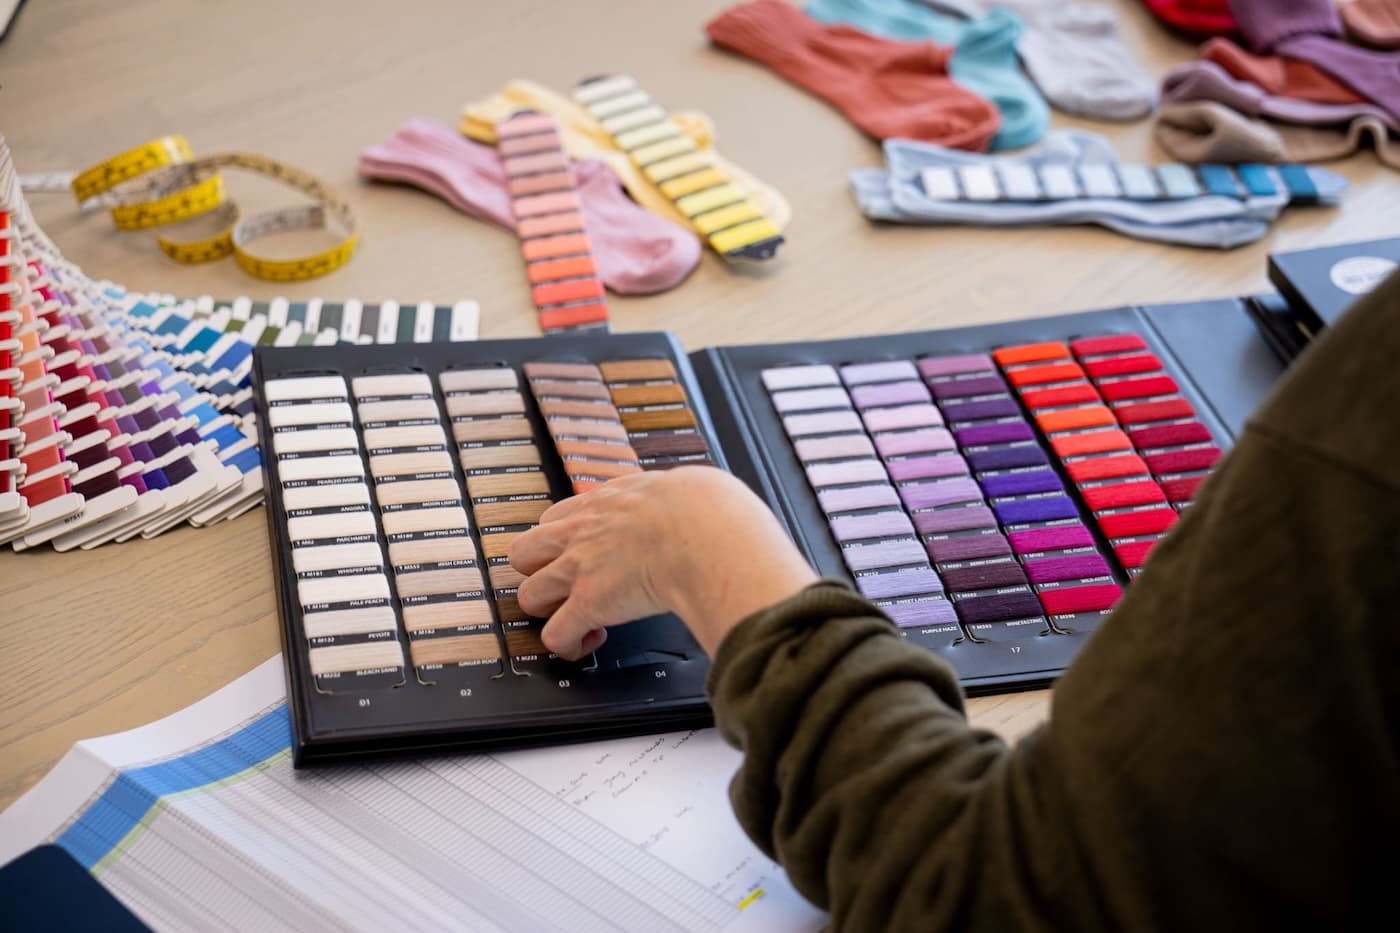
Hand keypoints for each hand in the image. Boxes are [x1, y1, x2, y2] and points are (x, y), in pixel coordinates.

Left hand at [508, 466, 818, 658]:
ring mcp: (579, 568)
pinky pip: (555, 635)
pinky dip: (567, 644)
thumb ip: (677, 497)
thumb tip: (707, 499)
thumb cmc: (709, 509)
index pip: (560, 516)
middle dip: (541, 572)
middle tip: (568, 587)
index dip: (567, 540)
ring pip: (529, 594)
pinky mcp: (588, 604)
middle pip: (524, 551)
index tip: (587, 554)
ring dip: (550, 610)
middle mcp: (583, 531)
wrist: (707, 530)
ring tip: (580, 619)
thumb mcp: (686, 486)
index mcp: (607, 501)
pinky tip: (590, 643)